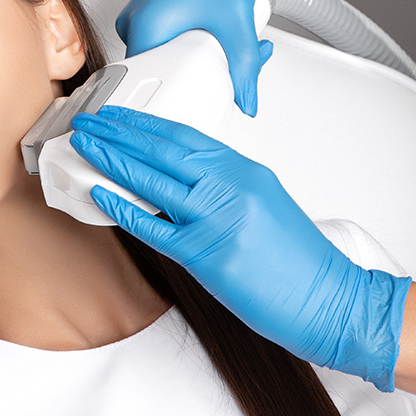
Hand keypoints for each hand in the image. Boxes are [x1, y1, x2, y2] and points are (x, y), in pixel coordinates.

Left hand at [70, 105, 411, 391]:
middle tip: (89, 120)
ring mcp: (218, 220)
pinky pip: (154, 227)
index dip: (144, 122)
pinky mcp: (208, 256)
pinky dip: (123, 208)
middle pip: (163, 150)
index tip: (118, 114)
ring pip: (153, 180)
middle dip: (120, 131)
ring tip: (84, 145)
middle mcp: (230, 187)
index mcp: (244, 170)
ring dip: (112, 159)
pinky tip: (100, 193)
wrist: (331, 300)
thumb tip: (182, 178)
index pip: (185, 135)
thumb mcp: (264, 201)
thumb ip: (224, 185)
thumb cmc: (301, 260)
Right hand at [116, 0, 276, 115]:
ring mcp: (142, 14)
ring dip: (202, 57)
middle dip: (202, 75)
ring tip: (229, 41)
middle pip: (163, 71)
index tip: (198, 106)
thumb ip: (244, 67)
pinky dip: (196, 40)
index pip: (150, 86)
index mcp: (144, 29)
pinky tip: (219, 29)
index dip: (178, 101)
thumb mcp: (235, 20)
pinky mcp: (153, 8)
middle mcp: (134, 23)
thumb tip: (246, 99)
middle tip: (230, 68)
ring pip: (169, 54)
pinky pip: (169, 37)